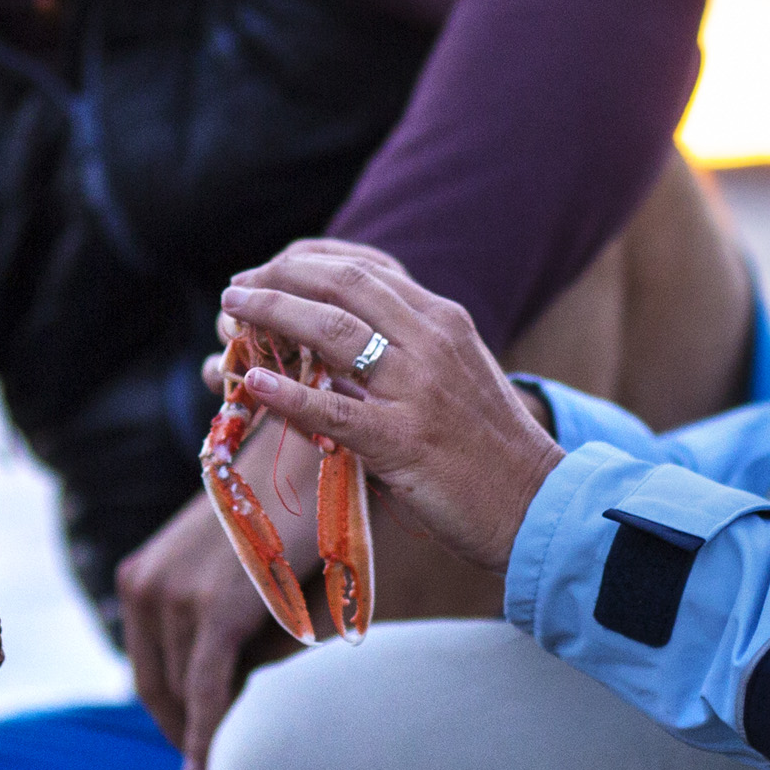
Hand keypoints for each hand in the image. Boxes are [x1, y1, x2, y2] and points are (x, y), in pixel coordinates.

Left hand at [115, 492, 288, 769]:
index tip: (189, 746)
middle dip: (184, 728)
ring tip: (240, 746)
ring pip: (189, 690)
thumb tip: (222, 689)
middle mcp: (144, 586)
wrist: (308, 456)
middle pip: (161, 686)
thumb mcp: (228, 568)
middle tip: (210, 765)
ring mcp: (175, 596)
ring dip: (216, 721)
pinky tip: (210, 766)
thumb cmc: (278, 515)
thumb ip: (212, 621)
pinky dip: (208, 732)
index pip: (147, 668)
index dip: (167, 714)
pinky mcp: (215, 608)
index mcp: (138, 578)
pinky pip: (208, 688)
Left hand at [219, 240, 564, 578]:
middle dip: (280, 279)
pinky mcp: (405, 441)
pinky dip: (287, 395)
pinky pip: (335, 409)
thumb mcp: (455, 377)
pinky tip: (252, 385)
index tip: (268, 272)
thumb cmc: (491, 449)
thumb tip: (336, 349)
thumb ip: (407, 352)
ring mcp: (419, 389)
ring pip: (333, 332)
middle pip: (342, 286)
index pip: (364, 269)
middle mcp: (432, 340)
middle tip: (237, 287)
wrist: (538, 503)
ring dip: (272, 316)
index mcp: (443, 320)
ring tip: (231, 314)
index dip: (305, 265)